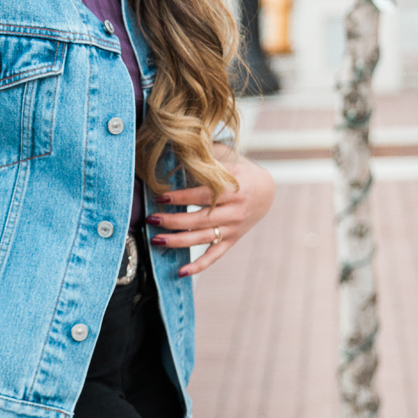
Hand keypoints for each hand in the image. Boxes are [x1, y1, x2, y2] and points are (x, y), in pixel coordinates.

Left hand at [146, 145, 274, 277]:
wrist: (265, 190)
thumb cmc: (237, 170)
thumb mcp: (224, 159)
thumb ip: (203, 158)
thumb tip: (173, 144)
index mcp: (233, 189)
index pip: (203, 196)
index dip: (181, 198)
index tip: (160, 197)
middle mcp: (234, 211)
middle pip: (199, 219)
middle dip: (173, 221)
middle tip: (151, 219)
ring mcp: (233, 228)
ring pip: (202, 238)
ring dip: (178, 241)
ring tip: (156, 240)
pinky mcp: (231, 240)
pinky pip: (214, 256)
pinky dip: (198, 266)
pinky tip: (180, 272)